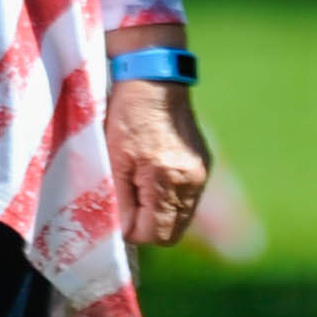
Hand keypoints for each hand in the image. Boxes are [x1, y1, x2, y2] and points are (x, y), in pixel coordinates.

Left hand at [106, 78, 211, 247]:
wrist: (155, 81)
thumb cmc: (127, 116)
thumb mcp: (113, 158)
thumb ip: (118, 200)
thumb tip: (122, 232)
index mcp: (166, 180)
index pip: (154, 235)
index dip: (131, 229)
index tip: (118, 209)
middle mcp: (190, 182)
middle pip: (171, 234)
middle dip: (147, 227)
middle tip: (128, 203)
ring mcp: (201, 176)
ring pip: (180, 220)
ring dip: (159, 214)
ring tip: (140, 187)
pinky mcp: (203, 167)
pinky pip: (187, 201)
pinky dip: (170, 199)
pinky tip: (154, 177)